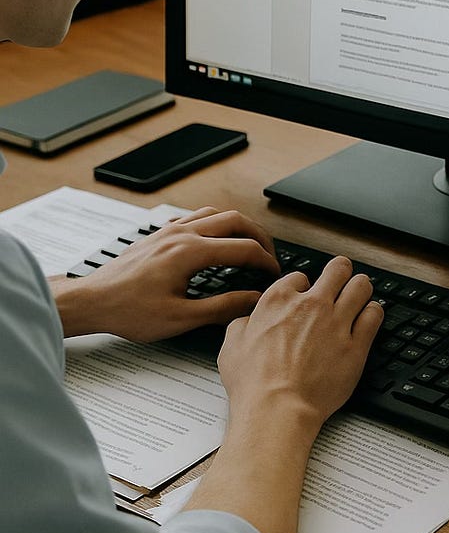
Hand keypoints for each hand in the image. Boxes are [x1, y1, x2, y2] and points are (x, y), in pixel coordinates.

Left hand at [52, 207, 279, 341]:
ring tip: (250, 243)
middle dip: (260, 237)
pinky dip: (216, 223)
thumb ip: (222, 308)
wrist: (91, 301)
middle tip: (270, 256)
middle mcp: (181, 235)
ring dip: (239, 226)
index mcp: (190, 253)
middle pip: (236, 220)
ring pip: (216, 213)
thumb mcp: (180, 318)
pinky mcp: (160, 235)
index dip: (266, 261)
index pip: (243, 248)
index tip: (273, 274)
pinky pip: (196, 217)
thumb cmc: (128, 310)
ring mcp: (169, 231)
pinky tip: (217, 239)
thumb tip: (253, 300)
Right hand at [217, 256, 382, 434]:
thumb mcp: (232, 345)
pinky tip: (371, 314)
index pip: (299, 277)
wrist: (278, 407)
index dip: (303, 285)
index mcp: (279, 301)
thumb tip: (250, 319)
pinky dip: (374, 311)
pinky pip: (374, 316)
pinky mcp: (357, 344)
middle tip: (342, 276)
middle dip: (340, 271)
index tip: (306, 293)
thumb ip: (243, 324)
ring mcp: (336, 323)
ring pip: (360, 287)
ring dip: (361, 286)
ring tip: (361, 290)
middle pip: (337, 271)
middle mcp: (311, 306)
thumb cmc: (254, 382)